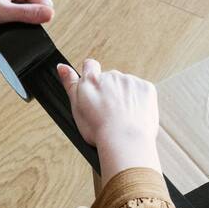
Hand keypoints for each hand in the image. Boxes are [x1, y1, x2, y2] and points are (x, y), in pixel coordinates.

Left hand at [0, 0, 52, 28]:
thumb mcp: (4, 13)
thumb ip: (29, 14)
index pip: (45, 3)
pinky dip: (11, 15)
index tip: (17, 21)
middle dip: (26, 16)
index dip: (35, 17)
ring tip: (0, 16)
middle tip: (6, 18)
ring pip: (27, 8)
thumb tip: (50, 14)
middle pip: (37, 5)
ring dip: (17, 17)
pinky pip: (17, 7)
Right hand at [56, 59, 161, 178]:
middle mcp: (111, 76)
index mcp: (92, 80)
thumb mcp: (76, 107)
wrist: (125, 142)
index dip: (92, 77)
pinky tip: (136, 116)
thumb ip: (70, 84)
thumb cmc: (99, 130)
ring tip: (124, 118)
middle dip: (110, 92)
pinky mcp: (147, 88)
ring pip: (127, 86)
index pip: (90, 65)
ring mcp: (131, 81)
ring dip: (126, 97)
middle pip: (110, 79)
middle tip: (111, 114)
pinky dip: (140, 102)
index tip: (96, 93)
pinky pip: (142, 92)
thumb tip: (61, 66)